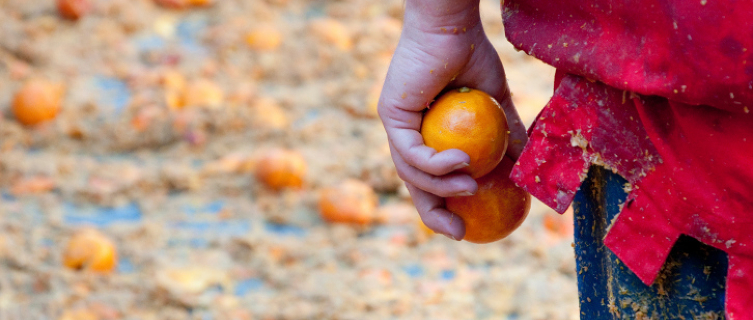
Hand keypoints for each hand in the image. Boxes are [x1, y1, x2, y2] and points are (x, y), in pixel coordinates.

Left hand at [378, 0, 527, 239]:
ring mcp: (396, 125)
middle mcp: (406, 133)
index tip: (467, 226)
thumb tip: (526, 171)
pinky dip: (435, 162)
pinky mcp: (391, 115)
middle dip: (432, 213)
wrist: (455, 28)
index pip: (429, 179)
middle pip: (413, 185)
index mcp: (427, 135)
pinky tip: (461, 161)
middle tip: (458, 230)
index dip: (444, 206)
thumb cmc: (472, 58)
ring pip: (410, 172)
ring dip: (441, 185)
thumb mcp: (495, 107)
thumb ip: (507, 137)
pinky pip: (411, 151)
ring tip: (472, 186)